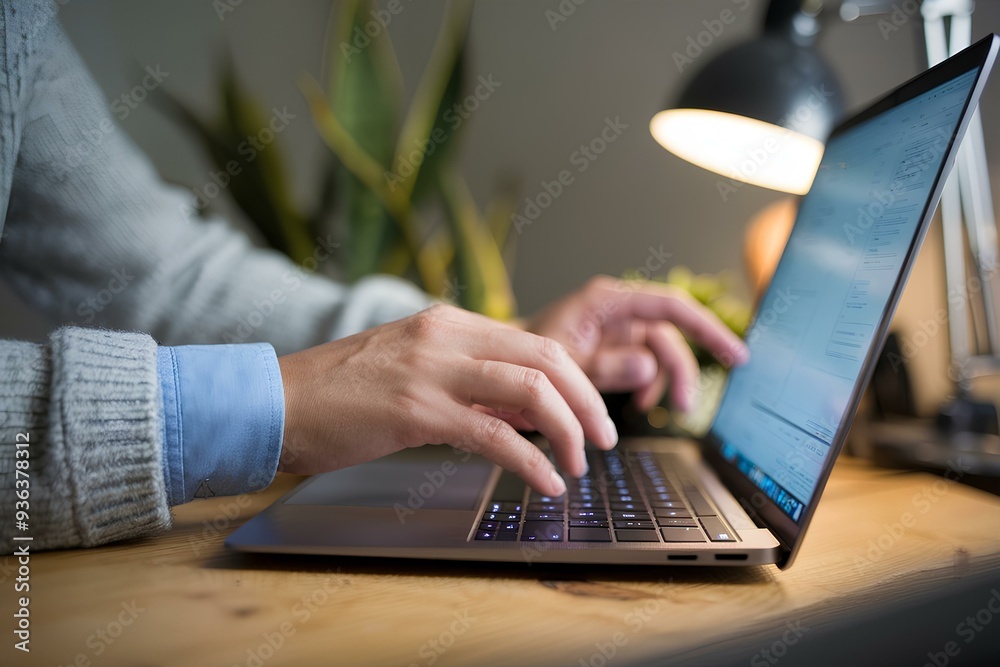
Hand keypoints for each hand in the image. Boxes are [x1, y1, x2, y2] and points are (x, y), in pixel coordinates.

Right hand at [276, 304, 618, 495]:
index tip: (592, 416)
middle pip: (547, 360)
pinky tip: (545, 483)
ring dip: (568, 432)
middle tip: (605, 441)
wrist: (277, 401)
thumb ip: (471, 383)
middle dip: (588, 403)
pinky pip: (494, 436)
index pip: (536, 343)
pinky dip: (530, 462)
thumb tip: (528, 411)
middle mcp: (446, 336)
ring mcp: (432, 370)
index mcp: (449, 323)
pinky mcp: (416, 410)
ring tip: (579, 466)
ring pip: (531, 391)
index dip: (577, 382)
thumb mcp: (415, 370)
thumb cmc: (341, 394)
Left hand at [525, 276, 748, 411]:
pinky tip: (639, 404)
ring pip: (659, 353)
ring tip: (652, 409)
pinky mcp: (614, 347)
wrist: (503, 365)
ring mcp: (617, 329)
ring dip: (664, 383)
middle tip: (686, 407)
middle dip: (681, 371)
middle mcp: (616, 310)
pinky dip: (647, 385)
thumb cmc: (525, 356)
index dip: (707, 328)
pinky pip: (644, 365)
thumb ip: (605, 366)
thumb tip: (648, 366)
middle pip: (669, 335)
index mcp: (606, 301)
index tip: (735, 353)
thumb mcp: (564, 365)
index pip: (670, 306)